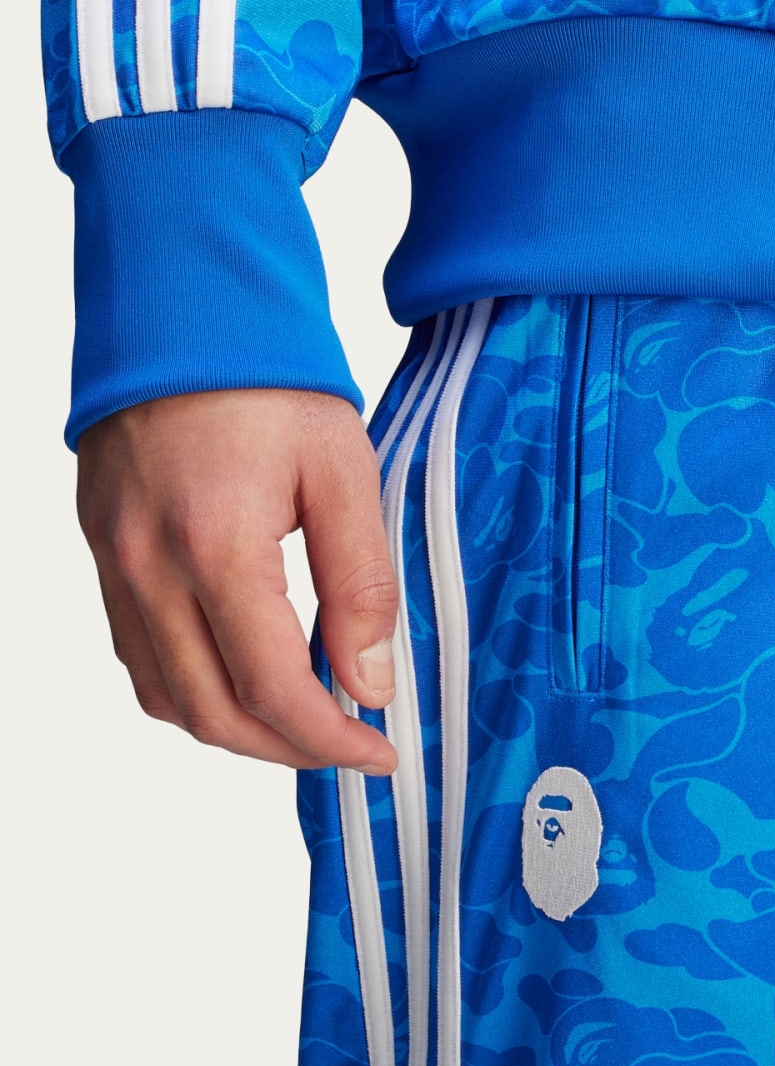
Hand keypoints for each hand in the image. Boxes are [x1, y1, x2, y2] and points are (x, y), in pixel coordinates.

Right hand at [76, 389, 397, 774]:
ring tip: (306, 723)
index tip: (381, 751)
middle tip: (352, 748)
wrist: (185, 314)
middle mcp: (148, 568)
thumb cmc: (272, 382)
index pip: (273, 688)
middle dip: (288, 750)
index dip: (331, 739)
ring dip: (236, 729)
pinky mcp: (103, 553)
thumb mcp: (346, 474)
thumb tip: (370, 682)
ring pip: (166, 696)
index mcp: (215, 547)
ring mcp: (114, 564)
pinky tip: (245, 680)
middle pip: (211, 713)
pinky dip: (191, 690)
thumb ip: (361, 583)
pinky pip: (138, 655)